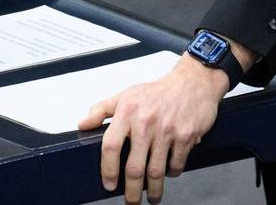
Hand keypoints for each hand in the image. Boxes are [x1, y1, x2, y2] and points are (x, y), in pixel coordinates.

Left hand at [77, 56, 227, 203]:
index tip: (108, 184)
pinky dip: (172, 173)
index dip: (107, 169)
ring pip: (156, 171)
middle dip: (131, 191)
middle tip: (131, 201)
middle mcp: (146, 121)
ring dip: (153, 190)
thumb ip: (102, 109)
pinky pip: (176, 164)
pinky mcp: (186, 136)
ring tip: (152, 197)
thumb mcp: (126, 94)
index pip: (111, 145)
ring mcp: (167, 130)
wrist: (193, 82)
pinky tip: (169, 173)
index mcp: (127, 111)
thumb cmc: (157, 91)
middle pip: (134, 167)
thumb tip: (82, 125)